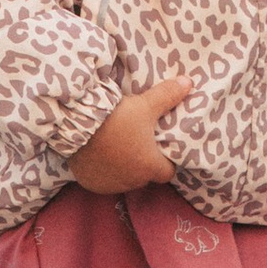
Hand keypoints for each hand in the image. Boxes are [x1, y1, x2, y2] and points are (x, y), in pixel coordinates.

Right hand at [67, 76, 190, 193]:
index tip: (160, 147)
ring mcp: (110, 185)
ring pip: (124, 179)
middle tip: (137, 142)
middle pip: (145, 176)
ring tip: (117, 147)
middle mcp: (132, 181)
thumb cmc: (117, 117)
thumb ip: (168, 96)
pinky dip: (104, 172)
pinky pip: (103, 181)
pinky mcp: (92, 184)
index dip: (166, 160)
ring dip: (124, 168)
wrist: (78, 124)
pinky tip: (101, 155)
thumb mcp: (145, 105)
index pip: (167, 172)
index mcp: (150, 166)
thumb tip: (188, 82)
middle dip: (143, 163)